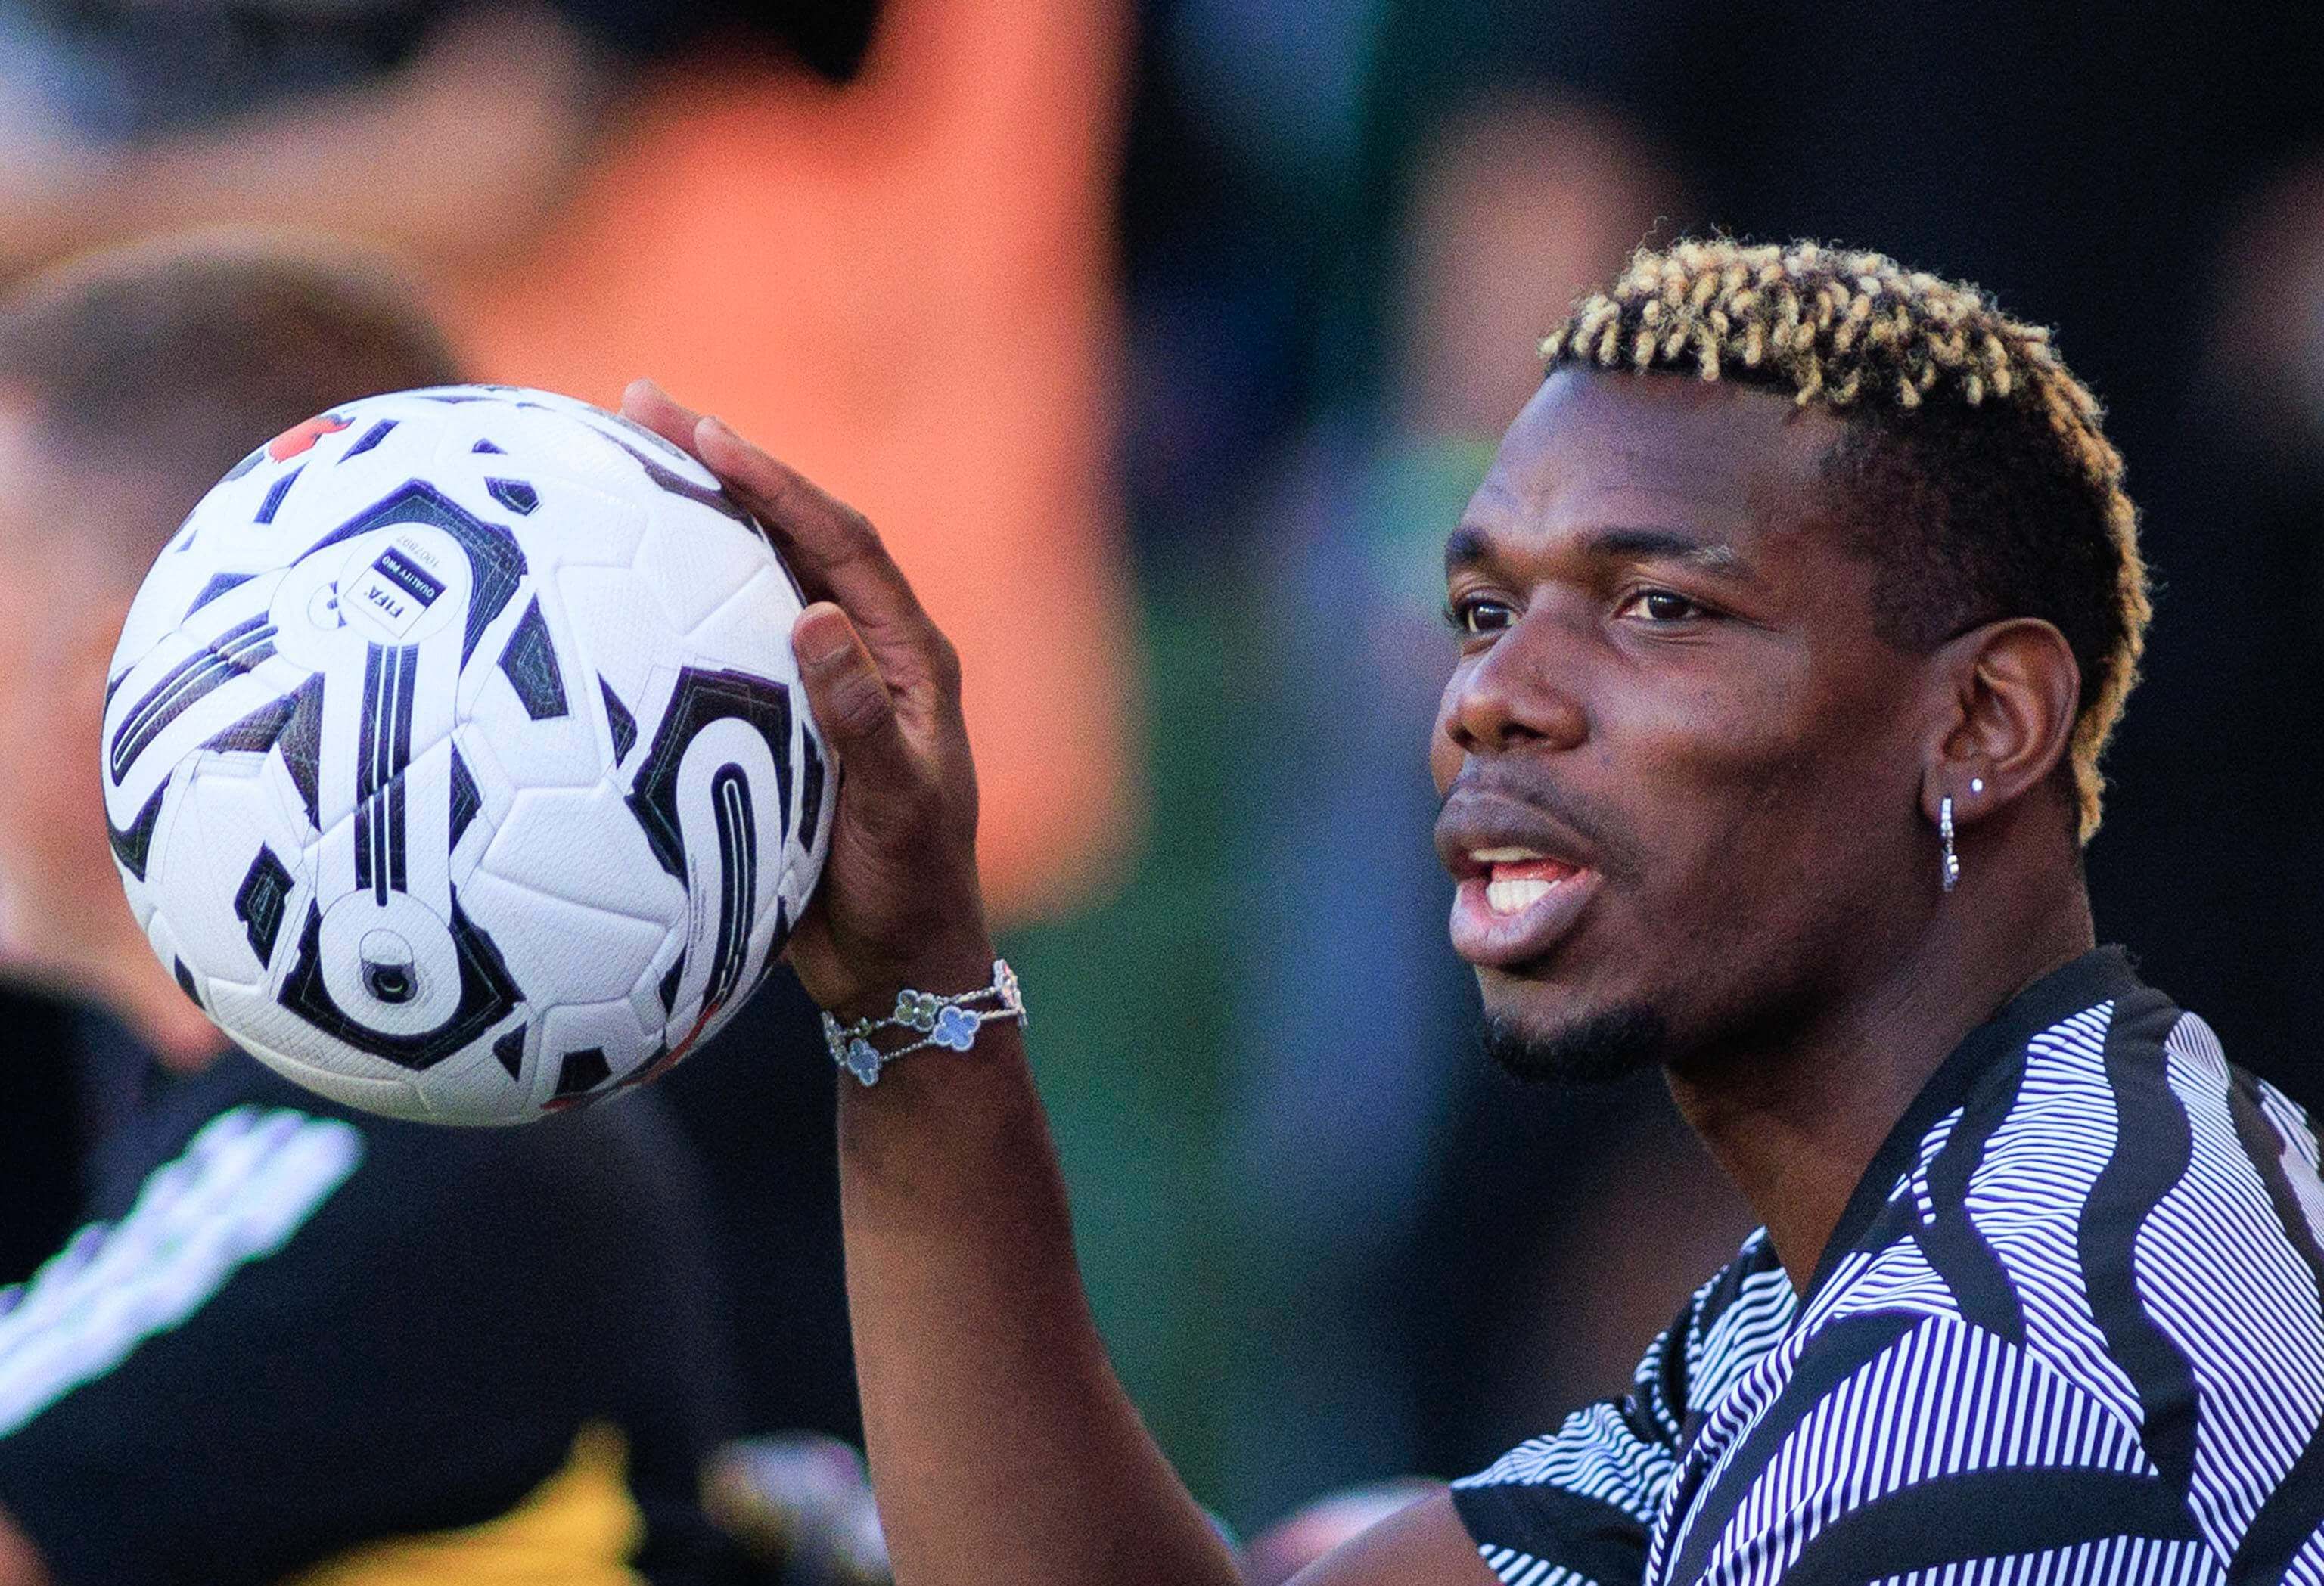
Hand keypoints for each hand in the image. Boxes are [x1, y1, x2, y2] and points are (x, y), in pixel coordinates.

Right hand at [619, 381, 993, 1019]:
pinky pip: (720, 642)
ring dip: (693, 523)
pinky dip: (672, 604)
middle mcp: (867, 653)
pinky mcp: (781, 719)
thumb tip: (817, 618)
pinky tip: (607, 589)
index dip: (773, 483)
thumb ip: (859, 723)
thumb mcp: (891, 813)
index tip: (702, 435)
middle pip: (793, 536)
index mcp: (909, 660)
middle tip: (636, 408)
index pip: (840, 542)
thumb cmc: (908, 894)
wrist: (898, 968)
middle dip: (721, 469)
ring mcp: (822, 683)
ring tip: (613, 464)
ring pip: (754, 580)